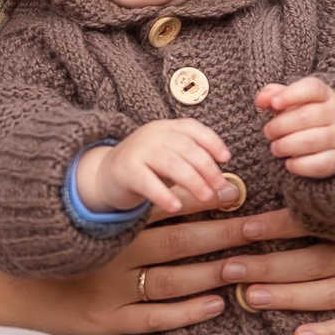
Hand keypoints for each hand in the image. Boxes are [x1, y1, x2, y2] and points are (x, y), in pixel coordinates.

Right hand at [0, 203, 256, 334]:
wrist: (10, 291)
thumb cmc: (59, 251)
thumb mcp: (89, 224)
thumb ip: (127, 210)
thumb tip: (177, 189)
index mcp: (112, 228)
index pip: (166, 210)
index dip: (202, 201)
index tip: (236, 192)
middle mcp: (115, 256)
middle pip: (178, 243)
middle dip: (221, 234)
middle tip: (258, 226)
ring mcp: (113, 291)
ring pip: (172, 279)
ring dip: (211, 272)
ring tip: (246, 264)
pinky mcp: (109, 321)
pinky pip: (154, 317)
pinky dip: (188, 312)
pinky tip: (218, 303)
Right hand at [79, 118, 230, 214]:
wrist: (106, 174)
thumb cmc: (148, 168)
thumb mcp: (172, 160)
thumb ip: (195, 166)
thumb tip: (228, 185)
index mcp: (168, 128)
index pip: (193, 128)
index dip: (212, 141)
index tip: (226, 159)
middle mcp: (154, 135)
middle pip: (186, 147)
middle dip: (207, 166)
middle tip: (220, 186)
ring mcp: (138, 151)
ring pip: (171, 163)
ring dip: (193, 180)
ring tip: (207, 196)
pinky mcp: (125, 170)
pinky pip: (147, 182)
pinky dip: (163, 194)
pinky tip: (175, 207)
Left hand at [215, 207, 334, 334]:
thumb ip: (322, 204)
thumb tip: (271, 195)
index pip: (310, 224)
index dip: (276, 226)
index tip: (243, 228)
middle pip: (311, 262)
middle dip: (268, 266)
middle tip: (230, 268)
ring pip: (327, 294)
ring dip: (288, 296)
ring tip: (250, 297)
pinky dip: (329, 333)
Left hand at [255, 76, 334, 177]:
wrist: (331, 139)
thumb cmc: (304, 116)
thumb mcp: (290, 101)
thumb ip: (273, 96)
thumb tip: (260, 100)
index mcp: (325, 94)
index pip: (311, 88)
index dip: (291, 94)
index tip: (274, 104)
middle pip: (304, 117)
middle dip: (278, 126)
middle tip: (268, 132)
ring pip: (310, 141)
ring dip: (285, 146)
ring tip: (276, 147)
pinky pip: (317, 164)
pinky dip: (298, 165)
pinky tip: (289, 162)